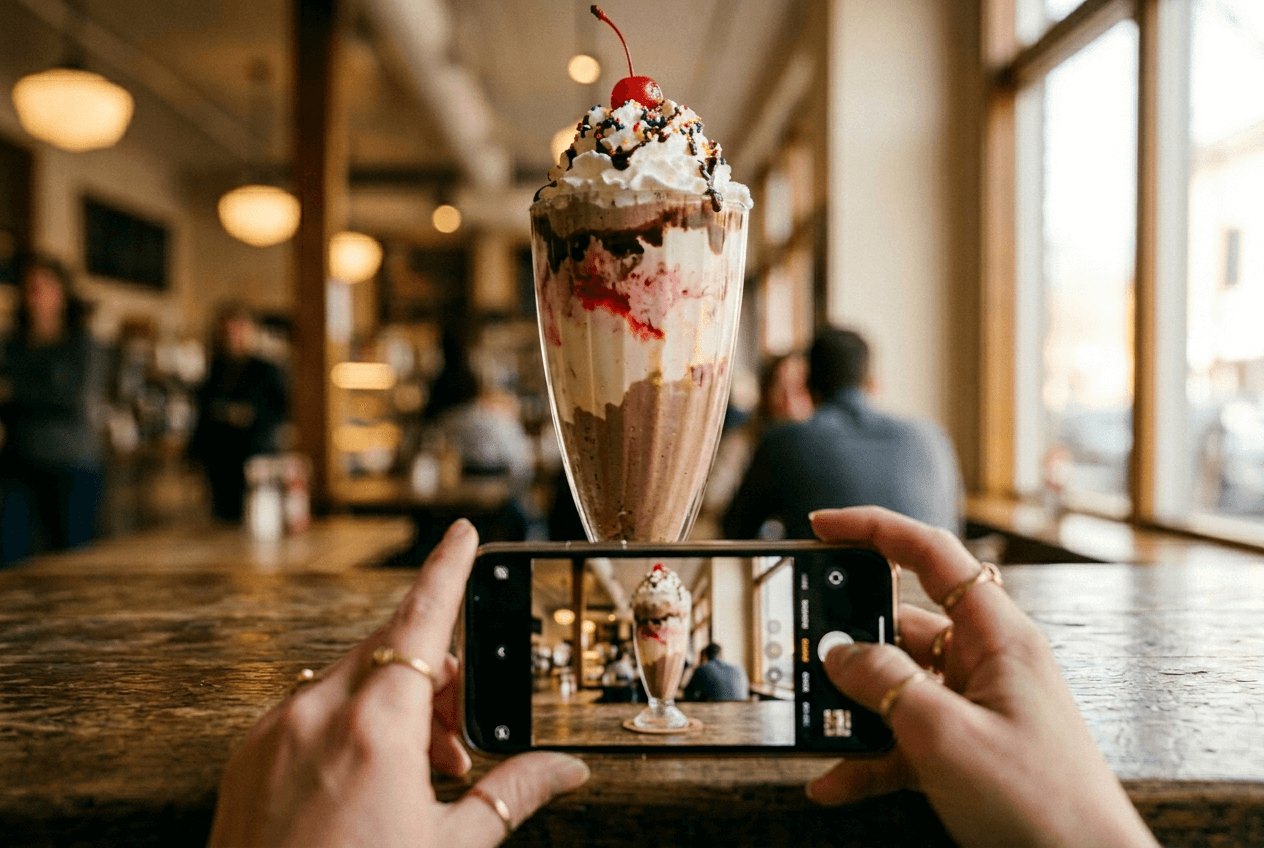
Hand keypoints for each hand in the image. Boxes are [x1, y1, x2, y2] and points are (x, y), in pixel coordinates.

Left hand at [208, 519, 589, 847]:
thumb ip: (511, 794)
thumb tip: (564, 770)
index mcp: (373, 730)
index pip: (421, 620)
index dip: (448, 570)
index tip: (461, 535)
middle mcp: (315, 716)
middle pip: (391, 650)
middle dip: (437, 675)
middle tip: (459, 740)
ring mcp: (272, 733)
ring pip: (349, 678)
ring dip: (394, 702)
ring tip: (418, 770)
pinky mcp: (246, 757)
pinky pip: (309, 708)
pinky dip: (348, 722)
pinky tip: (367, 778)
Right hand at [806, 506, 1157, 847]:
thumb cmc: (1041, 803)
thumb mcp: (946, 734)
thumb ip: (885, 684)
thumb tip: (839, 653)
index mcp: (996, 636)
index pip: (932, 554)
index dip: (875, 530)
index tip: (822, 528)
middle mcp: (984, 663)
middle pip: (901, 624)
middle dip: (849, 637)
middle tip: (803, 646)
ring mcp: (973, 708)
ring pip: (895, 686)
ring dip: (852, 709)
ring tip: (811, 721)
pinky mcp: (963, 751)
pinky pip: (902, 739)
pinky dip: (867, 757)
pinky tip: (833, 779)